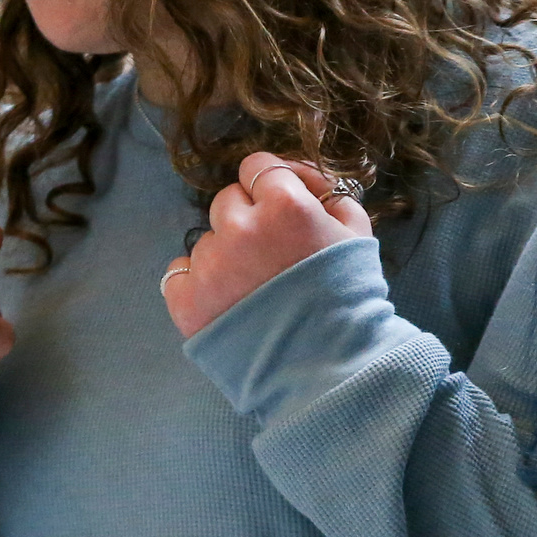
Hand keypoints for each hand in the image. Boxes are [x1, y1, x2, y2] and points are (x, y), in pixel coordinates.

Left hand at [161, 150, 372, 338]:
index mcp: (285, 205)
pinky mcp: (186, 300)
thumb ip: (331, 198)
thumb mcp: (358, 236)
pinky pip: (178, 272)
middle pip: (227, 200)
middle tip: (270, 254)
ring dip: (226, 255)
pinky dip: (197, 282)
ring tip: (254, 289)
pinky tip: (225, 299)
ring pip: (207, 240)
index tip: (279, 206)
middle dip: (248, 218)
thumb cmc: (348, 302)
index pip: (258, 166)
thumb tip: (306, 184)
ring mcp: (209, 265)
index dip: (271, 184)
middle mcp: (241, 227)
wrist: (324, 370)